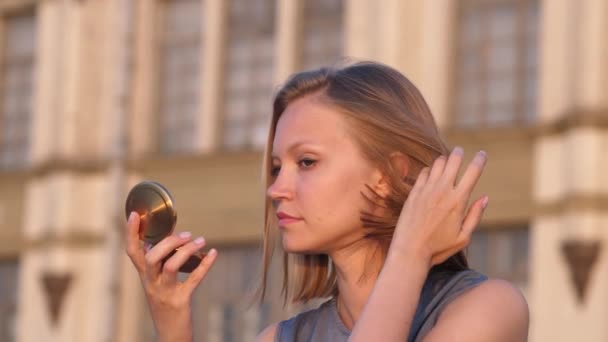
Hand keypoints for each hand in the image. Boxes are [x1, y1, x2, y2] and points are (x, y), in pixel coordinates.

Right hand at [124, 212, 217, 340]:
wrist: (171, 336)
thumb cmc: (166, 306)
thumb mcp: (157, 285)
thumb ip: (158, 266)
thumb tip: (167, 241)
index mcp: (145, 278)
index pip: (132, 252)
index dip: (132, 233)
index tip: (135, 214)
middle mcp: (151, 284)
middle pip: (151, 257)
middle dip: (168, 242)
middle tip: (186, 234)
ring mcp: (165, 293)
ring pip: (170, 267)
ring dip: (187, 251)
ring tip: (201, 241)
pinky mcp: (181, 301)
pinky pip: (193, 280)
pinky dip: (205, 265)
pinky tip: (214, 254)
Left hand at [390, 147, 487, 267]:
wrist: (410, 251)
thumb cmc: (438, 248)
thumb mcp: (463, 237)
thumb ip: (475, 215)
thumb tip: (485, 197)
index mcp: (458, 201)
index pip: (473, 172)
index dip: (480, 159)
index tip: (483, 154)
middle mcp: (442, 191)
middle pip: (453, 160)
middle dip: (459, 152)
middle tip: (460, 151)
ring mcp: (426, 190)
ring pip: (437, 163)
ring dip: (444, 160)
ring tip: (447, 163)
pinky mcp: (413, 192)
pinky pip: (423, 172)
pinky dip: (430, 170)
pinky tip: (431, 175)